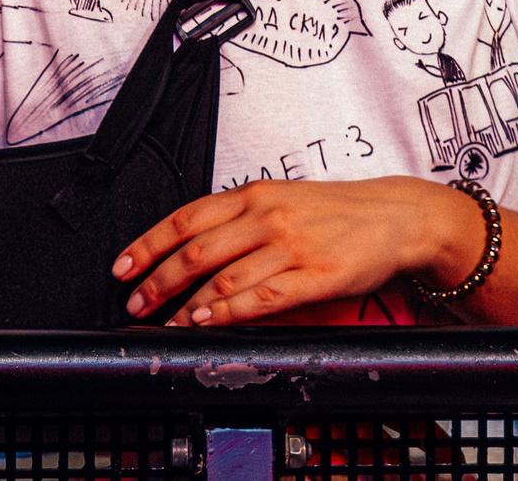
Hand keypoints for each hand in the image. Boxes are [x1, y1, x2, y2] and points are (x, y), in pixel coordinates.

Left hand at [115, 175, 479, 325]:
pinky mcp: (316, 277)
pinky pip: (263, 297)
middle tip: (135, 301)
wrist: (395, 217)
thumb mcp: (282, 201)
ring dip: (187, 303)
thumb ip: (240, 221)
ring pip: (224, 277)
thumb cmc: (336, 213)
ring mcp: (292, 246)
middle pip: (197, 250)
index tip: (122, 267)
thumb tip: (191, 249)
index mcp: (255, 195)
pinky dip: (229, 311)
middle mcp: (268, 216)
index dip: (148, 244)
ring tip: (166, 320)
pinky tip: (208, 322)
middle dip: (158, 279)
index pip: (186, 217)